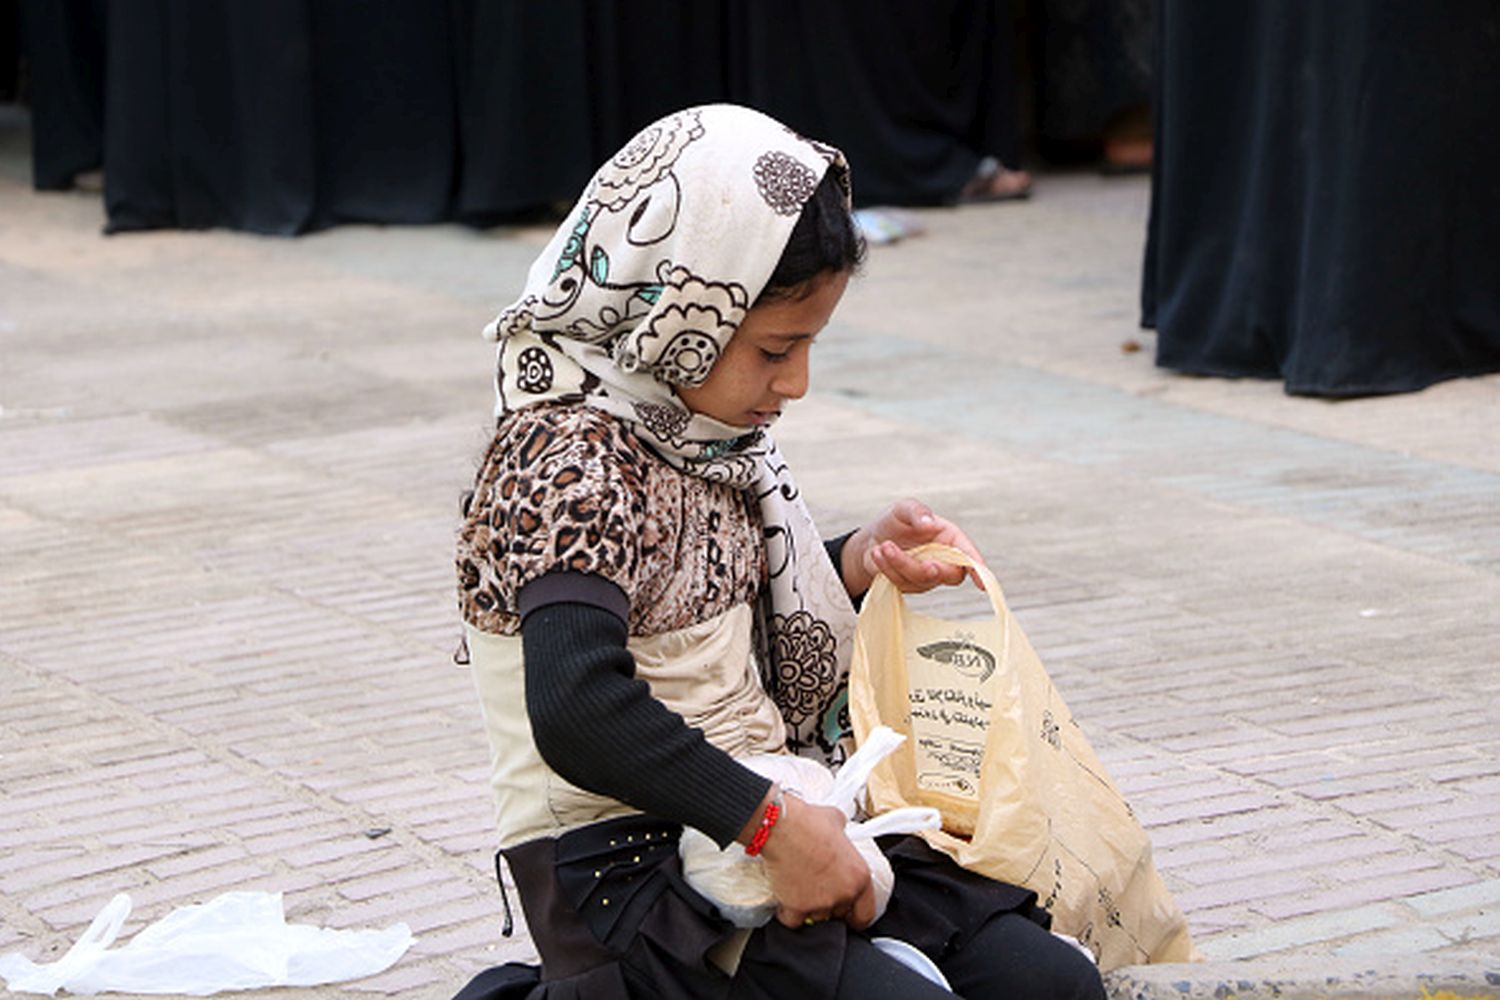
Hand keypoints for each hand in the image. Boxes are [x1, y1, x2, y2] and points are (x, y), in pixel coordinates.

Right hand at [745, 791, 875, 928]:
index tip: (849, 914)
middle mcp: (844, 892)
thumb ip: (842, 834)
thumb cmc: (808, 822)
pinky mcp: (797, 907)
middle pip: (839, 913)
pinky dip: (787, 913)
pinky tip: (785, 898)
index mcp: (860, 875)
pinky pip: (793, 921)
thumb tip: (837, 832)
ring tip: (800, 888)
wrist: (782, 827)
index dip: (855, 914)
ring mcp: (821, 903)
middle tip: (817, 887)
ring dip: (808, 908)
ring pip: (816, 918)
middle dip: (828, 903)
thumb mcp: (836, 820)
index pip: (866, 912)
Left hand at [841, 498, 984, 596]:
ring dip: (898, 563)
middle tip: (903, 554)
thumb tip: (930, 523)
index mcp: (950, 537)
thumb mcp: (903, 508)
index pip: (968, 555)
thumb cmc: (894, 522)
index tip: (982, 584)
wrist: (871, 539)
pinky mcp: (912, 585)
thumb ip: (917, 511)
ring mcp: (929, 575)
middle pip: (948, 574)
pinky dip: (887, 568)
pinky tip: (878, 554)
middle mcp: (944, 558)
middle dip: (924, 568)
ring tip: (882, 546)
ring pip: (922, 579)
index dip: (977, 570)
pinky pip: (902, 583)